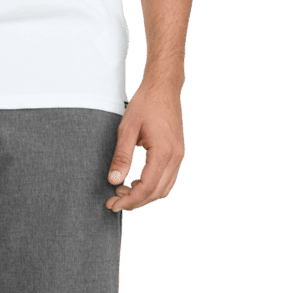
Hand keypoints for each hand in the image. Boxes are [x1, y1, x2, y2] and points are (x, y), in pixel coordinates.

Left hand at [105, 82, 185, 212]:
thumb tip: (114, 181)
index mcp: (164, 152)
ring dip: (143, 196)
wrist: (164, 87)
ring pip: (163, 189)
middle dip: (135, 202)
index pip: (147, 187)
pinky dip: (151, 187)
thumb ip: (122, 157)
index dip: (130, 200)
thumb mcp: (127, 129)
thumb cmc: (145, 104)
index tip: (114, 205)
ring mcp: (179, 156)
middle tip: (114, 202)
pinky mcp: (177, 154)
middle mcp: (176, 157)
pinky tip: (135, 183)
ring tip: (122, 192)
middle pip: (156, 193)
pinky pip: (167, 180)